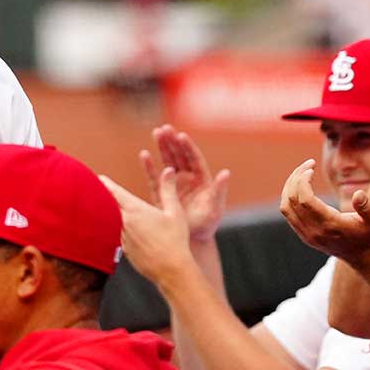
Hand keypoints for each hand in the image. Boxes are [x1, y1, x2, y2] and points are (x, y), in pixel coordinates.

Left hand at [100, 171, 195, 288]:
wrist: (171, 271)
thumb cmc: (175, 240)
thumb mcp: (175, 212)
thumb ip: (168, 189)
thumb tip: (168, 170)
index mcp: (135, 210)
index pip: (114, 192)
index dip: (105, 184)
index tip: (99, 177)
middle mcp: (124, 223)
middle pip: (107, 206)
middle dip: (103, 197)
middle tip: (98, 190)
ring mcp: (122, 238)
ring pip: (111, 222)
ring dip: (108, 215)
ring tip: (105, 209)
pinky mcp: (123, 251)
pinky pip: (116, 236)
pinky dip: (115, 231)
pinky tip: (120, 232)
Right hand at [140, 126, 230, 244]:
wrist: (191, 240)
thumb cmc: (206, 224)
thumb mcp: (214, 208)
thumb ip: (219, 190)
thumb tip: (225, 173)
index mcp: (201, 179)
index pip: (193, 158)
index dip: (187, 147)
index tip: (181, 135)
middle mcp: (187, 178)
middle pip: (179, 155)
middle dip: (172, 141)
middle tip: (165, 128)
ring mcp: (174, 183)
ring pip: (167, 161)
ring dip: (162, 147)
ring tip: (156, 132)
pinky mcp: (162, 192)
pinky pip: (154, 176)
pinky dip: (149, 166)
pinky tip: (144, 154)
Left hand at [278, 160, 369, 263]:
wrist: (364, 258)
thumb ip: (366, 207)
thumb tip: (359, 194)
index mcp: (329, 225)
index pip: (304, 199)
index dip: (303, 180)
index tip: (311, 167)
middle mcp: (314, 232)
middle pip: (292, 200)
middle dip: (296, 178)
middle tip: (308, 164)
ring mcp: (307, 235)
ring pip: (286, 207)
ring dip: (289, 186)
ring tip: (302, 172)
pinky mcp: (304, 236)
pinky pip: (288, 214)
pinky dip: (289, 197)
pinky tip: (300, 186)